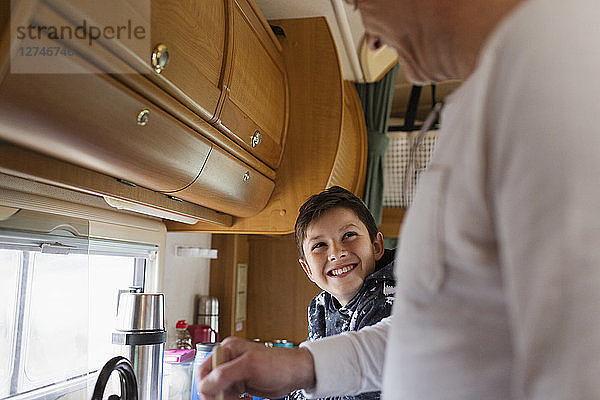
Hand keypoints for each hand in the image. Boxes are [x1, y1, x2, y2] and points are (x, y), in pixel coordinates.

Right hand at [198, 337, 315, 399]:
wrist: (295, 374)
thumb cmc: (278, 363)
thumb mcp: (250, 367)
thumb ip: (225, 374)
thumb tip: (205, 384)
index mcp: (228, 349)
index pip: (205, 368)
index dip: (205, 385)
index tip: (211, 397)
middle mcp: (229, 360)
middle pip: (210, 381)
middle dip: (215, 394)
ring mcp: (234, 373)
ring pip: (218, 391)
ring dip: (224, 398)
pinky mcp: (241, 384)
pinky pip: (228, 395)